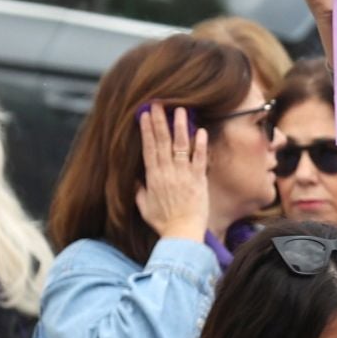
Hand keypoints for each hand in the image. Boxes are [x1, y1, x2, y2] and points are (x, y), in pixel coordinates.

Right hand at [133, 105, 209, 242]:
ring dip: (180, 127)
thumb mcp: (143, 206)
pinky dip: (200, 145)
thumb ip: (139, 189)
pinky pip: (200, 159)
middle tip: (158, 103)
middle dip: (160, 121)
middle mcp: (167, 172)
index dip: (147, 130)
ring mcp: (184, 175)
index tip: (144, 114)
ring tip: (181, 109)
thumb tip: (135, 177)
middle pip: (162, 141)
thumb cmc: (163, 222)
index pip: (148, 148)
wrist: (182, 234)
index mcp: (152, 177)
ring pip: (180, 146)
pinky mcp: (199, 181)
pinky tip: (200, 131)